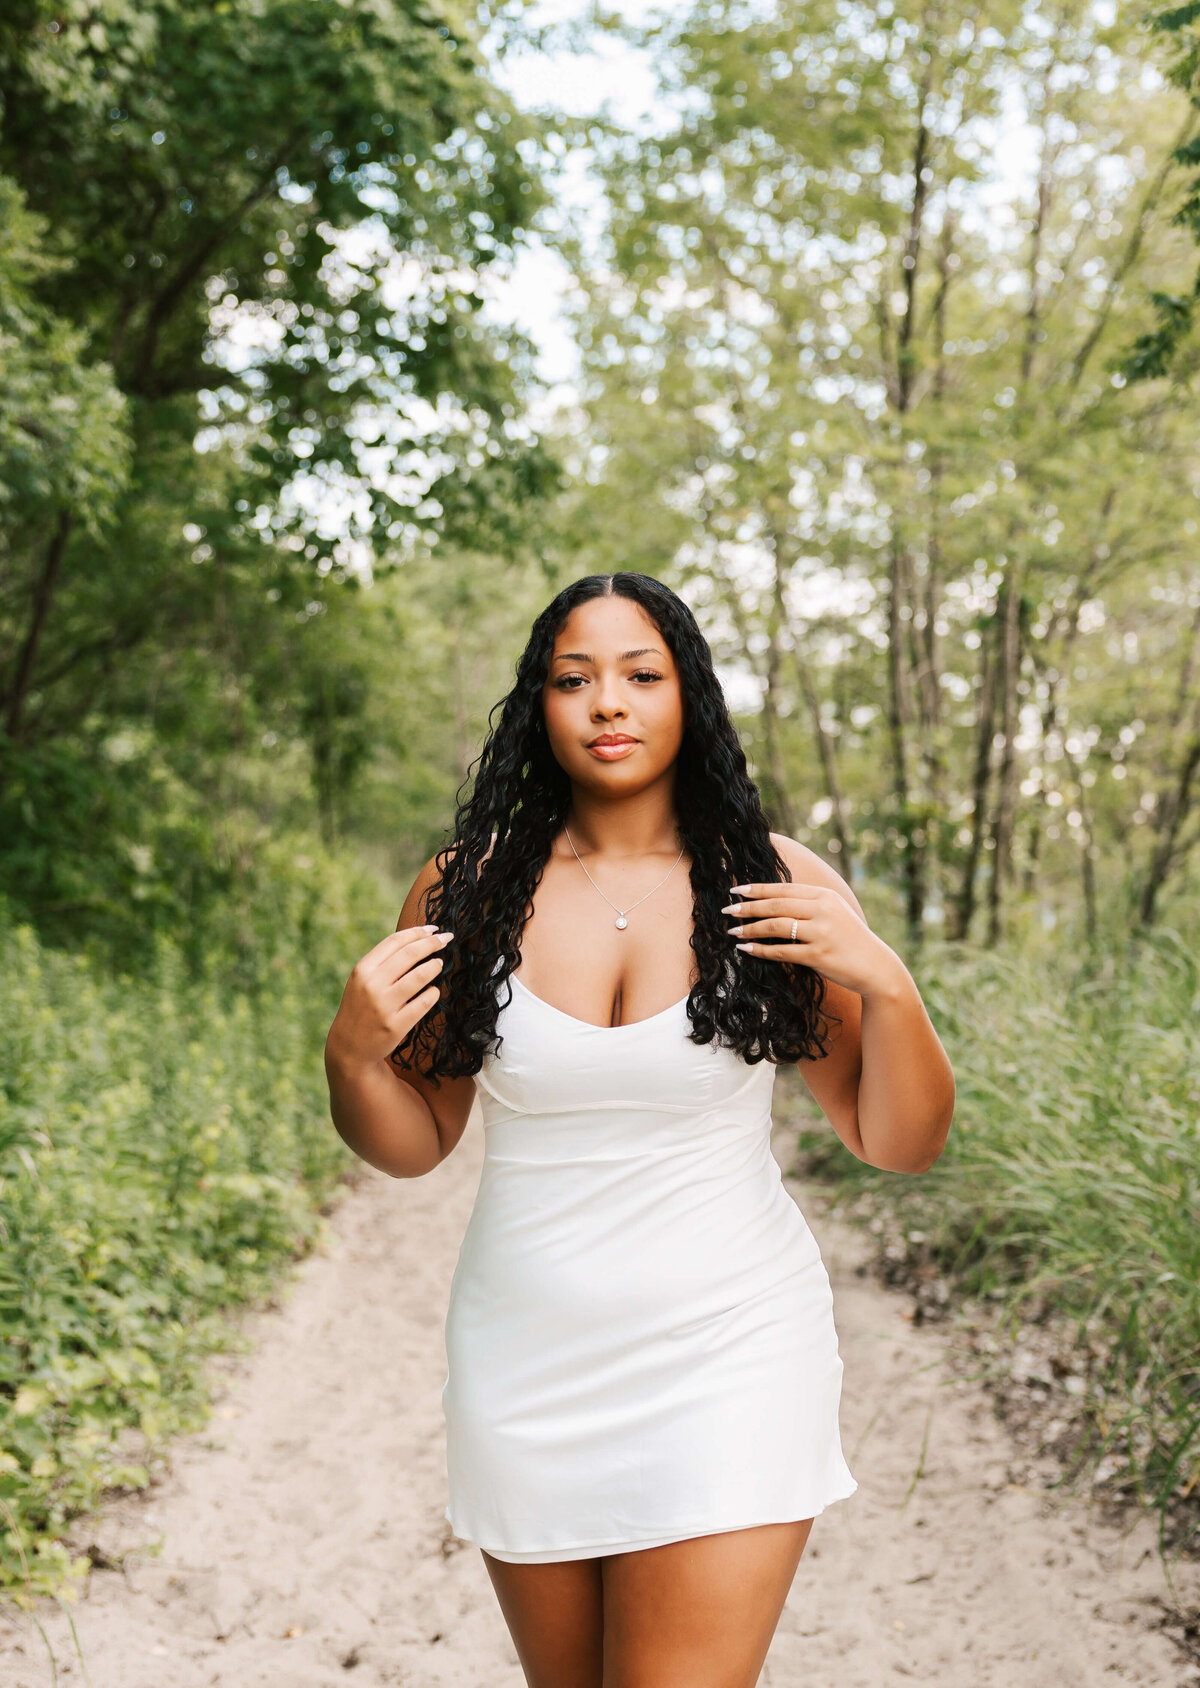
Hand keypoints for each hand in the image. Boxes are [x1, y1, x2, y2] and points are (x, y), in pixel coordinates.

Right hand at [326, 924, 453, 1069]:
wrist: (349, 1046)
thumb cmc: (361, 1007)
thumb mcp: (362, 981)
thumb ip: (383, 962)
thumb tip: (418, 939)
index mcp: (363, 969)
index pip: (395, 941)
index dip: (418, 932)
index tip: (434, 928)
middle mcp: (372, 985)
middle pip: (410, 954)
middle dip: (432, 943)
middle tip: (447, 939)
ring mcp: (384, 1006)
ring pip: (419, 977)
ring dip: (434, 966)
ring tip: (440, 963)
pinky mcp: (396, 1025)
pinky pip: (423, 1002)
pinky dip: (433, 993)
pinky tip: (434, 991)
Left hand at [722, 881, 902, 997]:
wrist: (876, 967)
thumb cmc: (850, 940)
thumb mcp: (834, 912)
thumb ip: (809, 904)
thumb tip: (773, 899)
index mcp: (825, 895)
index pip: (783, 889)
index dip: (756, 889)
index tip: (735, 891)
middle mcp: (823, 910)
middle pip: (776, 905)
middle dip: (748, 907)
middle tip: (727, 910)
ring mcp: (821, 932)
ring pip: (776, 926)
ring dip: (750, 929)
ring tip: (732, 931)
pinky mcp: (819, 955)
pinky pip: (782, 951)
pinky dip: (761, 949)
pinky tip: (746, 949)